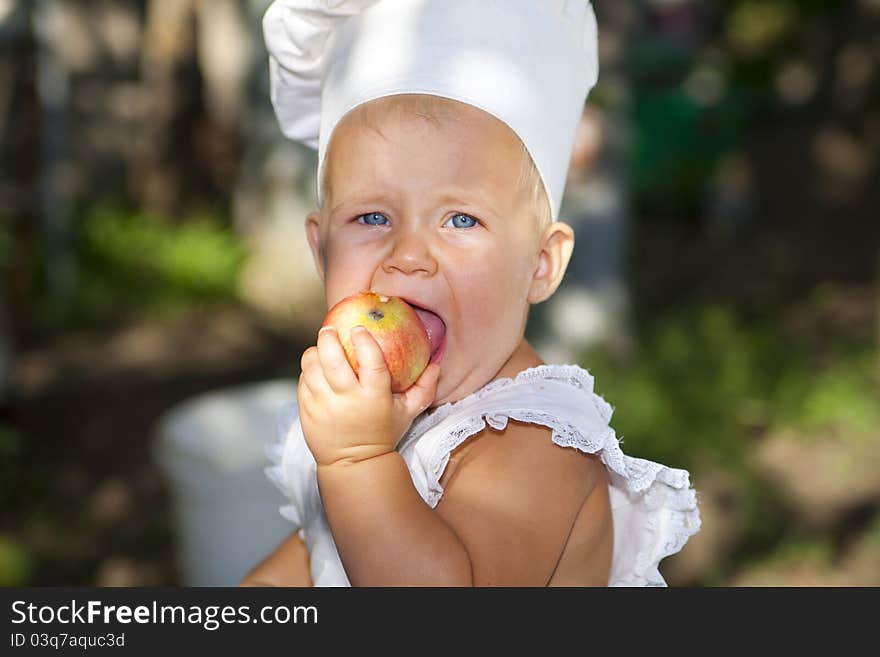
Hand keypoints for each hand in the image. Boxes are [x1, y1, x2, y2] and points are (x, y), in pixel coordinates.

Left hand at [297, 325, 440, 466]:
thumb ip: (424, 389)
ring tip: (321, 347)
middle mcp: (347, 400)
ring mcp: (324, 406)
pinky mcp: (307, 412)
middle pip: (332, 360)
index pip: (371, 362)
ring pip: (312, 368)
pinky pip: (303, 381)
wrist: (354, 463)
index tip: (359, 329)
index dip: (364, 341)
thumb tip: (436, 364)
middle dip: (328, 338)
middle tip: (329, 329)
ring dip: (315, 352)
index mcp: (374, 397)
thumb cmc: (383, 432)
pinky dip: (308, 370)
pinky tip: (316, 368)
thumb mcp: (408, 412)